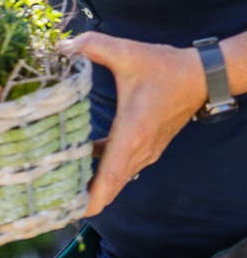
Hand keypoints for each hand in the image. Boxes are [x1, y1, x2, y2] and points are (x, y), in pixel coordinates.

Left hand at [63, 33, 207, 216]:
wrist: (203, 76)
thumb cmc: (165, 67)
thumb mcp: (127, 52)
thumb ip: (93, 46)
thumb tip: (62, 44)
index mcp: (131, 134)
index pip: (109, 179)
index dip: (91, 199)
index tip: (71, 213)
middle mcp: (139, 150)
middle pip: (109, 188)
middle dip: (84, 200)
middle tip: (53, 204)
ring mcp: (145, 152)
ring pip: (116, 180)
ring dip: (93, 187)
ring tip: (60, 188)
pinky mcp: (147, 149)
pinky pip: (121, 169)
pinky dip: (103, 172)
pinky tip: (81, 161)